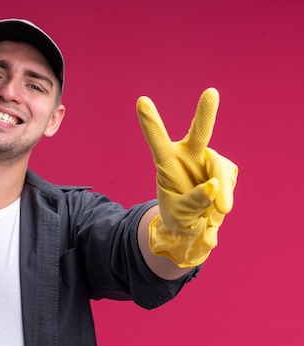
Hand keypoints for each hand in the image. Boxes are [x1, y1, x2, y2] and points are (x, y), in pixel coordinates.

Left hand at [136, 88, 237, 266]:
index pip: (157, 139)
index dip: (150, 121)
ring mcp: (209, 160)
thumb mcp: (180, 215)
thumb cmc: (180, 216)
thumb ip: (194, 201)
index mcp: (166, 161)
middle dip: (206, 113)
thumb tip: (214, 186)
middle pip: (200, 133)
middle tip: (211, 93)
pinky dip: (226, 196)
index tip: (141, 100)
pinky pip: (230, 181)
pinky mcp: (226, 169)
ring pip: (220, 168)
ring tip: (221, 209)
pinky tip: (217, 204)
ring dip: (223, 189)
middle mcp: (189, 154)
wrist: (197, 226)